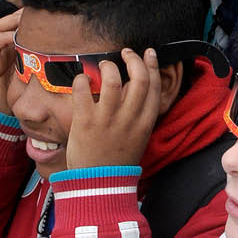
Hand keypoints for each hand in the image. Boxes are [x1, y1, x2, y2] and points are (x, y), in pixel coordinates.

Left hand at [66, 48, 161, 169]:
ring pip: (112, 81)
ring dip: (108, 66)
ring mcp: (107, 120)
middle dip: (133, 59)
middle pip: (138, 78)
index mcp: (145, 122)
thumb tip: (132, 85)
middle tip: (126, 53)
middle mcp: (129, 118)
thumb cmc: (118, 158)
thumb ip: (139, 112)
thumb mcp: (139, 135)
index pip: (154, 85)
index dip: (152, 64)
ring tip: (104, 65)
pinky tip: (82, 79)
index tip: (148, 53)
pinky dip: (82, 80)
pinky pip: (83, 91)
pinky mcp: (85, 122)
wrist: (99, 184)